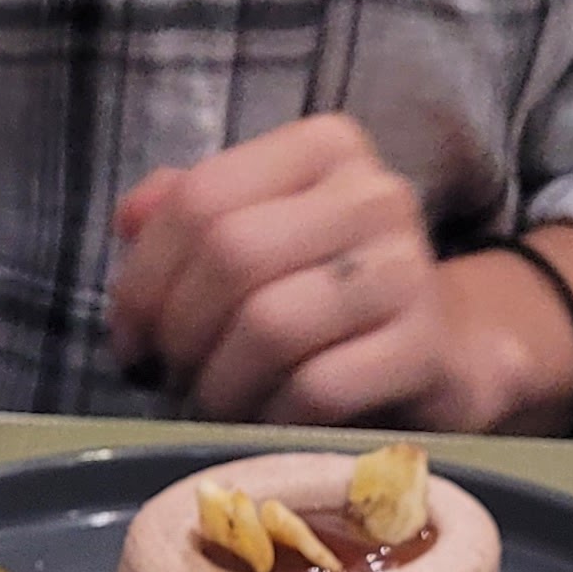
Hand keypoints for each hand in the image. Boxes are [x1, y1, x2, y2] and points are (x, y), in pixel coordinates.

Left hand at [110, 113, 504, 430]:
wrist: (443, 352)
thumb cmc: (327, 296)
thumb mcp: (260, 235)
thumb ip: (190, 216)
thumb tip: (129, 220)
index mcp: (324, 148)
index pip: (202, 199)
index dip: (143, 279)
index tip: (132, 340)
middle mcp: (373, 193)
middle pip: (232, 256)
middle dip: (181, 332)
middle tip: (173, 377)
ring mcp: (407, 269)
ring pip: (271, 325)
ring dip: (220, 383)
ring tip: (212, 404)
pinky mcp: (424, 348)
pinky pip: (317, 388)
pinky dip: (271, 416)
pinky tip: (264, 423)